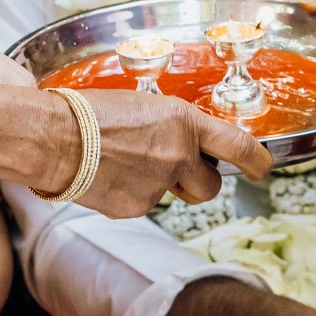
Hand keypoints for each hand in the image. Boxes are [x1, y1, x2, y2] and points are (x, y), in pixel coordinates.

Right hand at [45, 88, 274, 216]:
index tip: (261, 167)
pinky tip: (107, 176)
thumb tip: (175, 143)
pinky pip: (142, 204)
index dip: (257, 160)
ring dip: (160, 186)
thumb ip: (168, 127)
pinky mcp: (136, 208)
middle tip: (177, 171)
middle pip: (211, 187)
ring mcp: (158, 186)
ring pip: (172, 196)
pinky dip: (129, 194)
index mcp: (183, 122)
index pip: (239, 145)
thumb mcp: (142, 106)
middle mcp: (178, 155)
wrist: (53, 138)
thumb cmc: (88, 112)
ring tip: (124, 164)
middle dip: (198, 182)